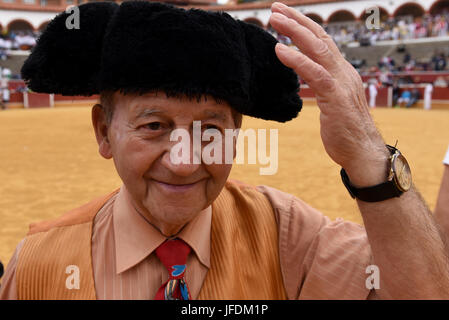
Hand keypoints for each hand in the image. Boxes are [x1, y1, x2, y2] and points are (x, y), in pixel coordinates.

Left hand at [269, 2, 389, 186]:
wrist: (364, 153)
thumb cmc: (346, 131)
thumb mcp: (333, 102)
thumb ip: (323, 85)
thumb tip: (309, 77)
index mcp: (342, 72)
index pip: (322, 42)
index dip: (304, 26)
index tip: (284, 16)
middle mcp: (343, 72)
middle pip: (319, 38)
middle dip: (297, 20)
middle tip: (275, 8)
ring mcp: (342, 83)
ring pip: (317, 49)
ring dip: (294, 31)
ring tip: (275, 19)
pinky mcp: (336, 98)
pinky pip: (315, 74)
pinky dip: (297, 60)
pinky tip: (279, 50)